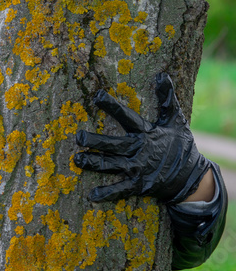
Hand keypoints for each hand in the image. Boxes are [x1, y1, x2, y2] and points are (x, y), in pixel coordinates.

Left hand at [74, 73, 210, 203]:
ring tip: (77, 160)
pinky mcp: (139, 185)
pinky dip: (107, 193)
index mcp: (147, 133)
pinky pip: (120, 190)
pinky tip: (92, 195)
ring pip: (111, 165)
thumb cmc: (180, 144)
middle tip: (78, 137)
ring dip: (93, 163)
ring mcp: (138, 169)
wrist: (192, 177)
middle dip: (95, 141)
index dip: (112, 106)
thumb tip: (163, 74)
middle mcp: (140, 150)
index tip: (97, 95)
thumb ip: (167, 99)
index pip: (127, 116)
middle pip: (114, 145)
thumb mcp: (175, 121)